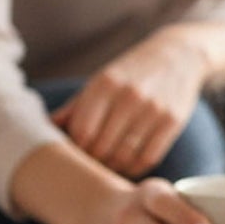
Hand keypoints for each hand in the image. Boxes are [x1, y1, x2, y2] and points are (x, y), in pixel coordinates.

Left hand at [53, 31, 208, 176]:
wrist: (180, 55)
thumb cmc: (132, 72)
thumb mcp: (101, 81)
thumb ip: (74, 107)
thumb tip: (44, 128)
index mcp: (105, 84)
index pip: (82, 131)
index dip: (75, 149)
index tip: (75, 154)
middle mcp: (129, 96)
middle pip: (101, 147)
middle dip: (93, 161)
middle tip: (90, 166)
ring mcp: (153, 109)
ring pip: (124, 156)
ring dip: (112, 168)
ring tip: (108, 166)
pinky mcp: (173, 121)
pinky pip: (148, 158)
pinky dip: (134, 168)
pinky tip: (128, 164)